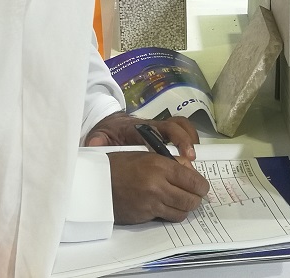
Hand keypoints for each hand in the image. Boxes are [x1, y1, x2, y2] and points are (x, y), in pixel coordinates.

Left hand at [84, 112, 198, 159]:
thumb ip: (98, 140)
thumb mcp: (101, 136)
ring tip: (195, 163)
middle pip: (179, 126)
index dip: (178, 139)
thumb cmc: (110, 132)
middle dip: (189, 142)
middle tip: (192, 162)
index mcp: (143, 127)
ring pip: (184, 128)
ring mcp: (163, 131)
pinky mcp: (166, 137)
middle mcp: (157, 127)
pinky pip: (183, 136)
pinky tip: (190, 164)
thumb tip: (94, 144)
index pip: (164, 127)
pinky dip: (190, 145)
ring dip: (192, 142)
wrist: (111, 125)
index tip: (185, 155)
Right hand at [107, 151, 208, 223]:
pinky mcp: (145, 215)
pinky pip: (167, 217)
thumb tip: (190, 170)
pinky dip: (172, 213)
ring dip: (186, 208)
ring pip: (181, 211)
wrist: (97, 182)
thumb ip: (170, 162)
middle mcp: (158, 184)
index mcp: (160, 165)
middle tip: (196, 195)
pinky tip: (169, 207)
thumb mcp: (147, 155)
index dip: (202, 185)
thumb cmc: (121, 165)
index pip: (192, 179)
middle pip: (190, 199)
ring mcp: (151, 202)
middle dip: (197, 198)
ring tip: (184, 201)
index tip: (203, 186)